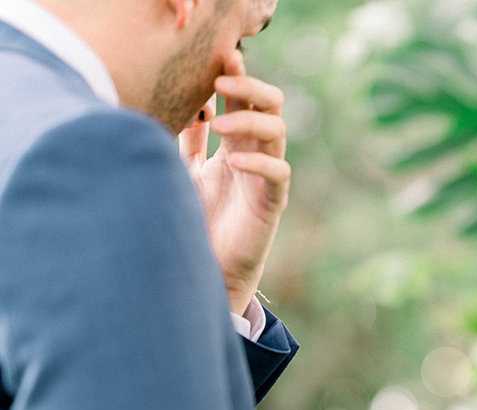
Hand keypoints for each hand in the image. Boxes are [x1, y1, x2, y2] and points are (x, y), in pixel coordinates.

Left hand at [179, 50, 289, 314]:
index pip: (242, 99)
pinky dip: (260, 162)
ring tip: (223, 123)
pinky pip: (279, 173)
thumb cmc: (195, 221)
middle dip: (250, 87)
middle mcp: (253, 154)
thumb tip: (186, 103)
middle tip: (226, 78)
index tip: (218, 59)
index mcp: (233, 142)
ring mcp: (265, 177)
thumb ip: (188, 139)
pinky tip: (234, 160)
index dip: (235, 77)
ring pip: (277, 130)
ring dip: (251, 120)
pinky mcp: (272, 203)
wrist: (206, 269)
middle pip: (269, 104)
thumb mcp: (183, 170)